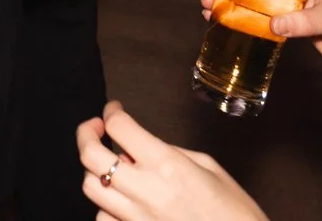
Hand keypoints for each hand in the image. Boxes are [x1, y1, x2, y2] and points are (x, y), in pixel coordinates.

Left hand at [77, 102, 267, 220]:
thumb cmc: (235, 210)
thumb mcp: (209, 168)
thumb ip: (170, 152)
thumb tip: (139, 147)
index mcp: (167, 165)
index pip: (120, 128)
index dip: (111, 113)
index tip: (113, 110)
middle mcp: (146, 190)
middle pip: (90, 156)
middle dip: (85, 134)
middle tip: (93, 128)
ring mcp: (137, 218)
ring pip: (90, 188)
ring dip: (94, 172)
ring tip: (108, 166)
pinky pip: (103, 219)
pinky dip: (105, 207)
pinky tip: (121, 202)